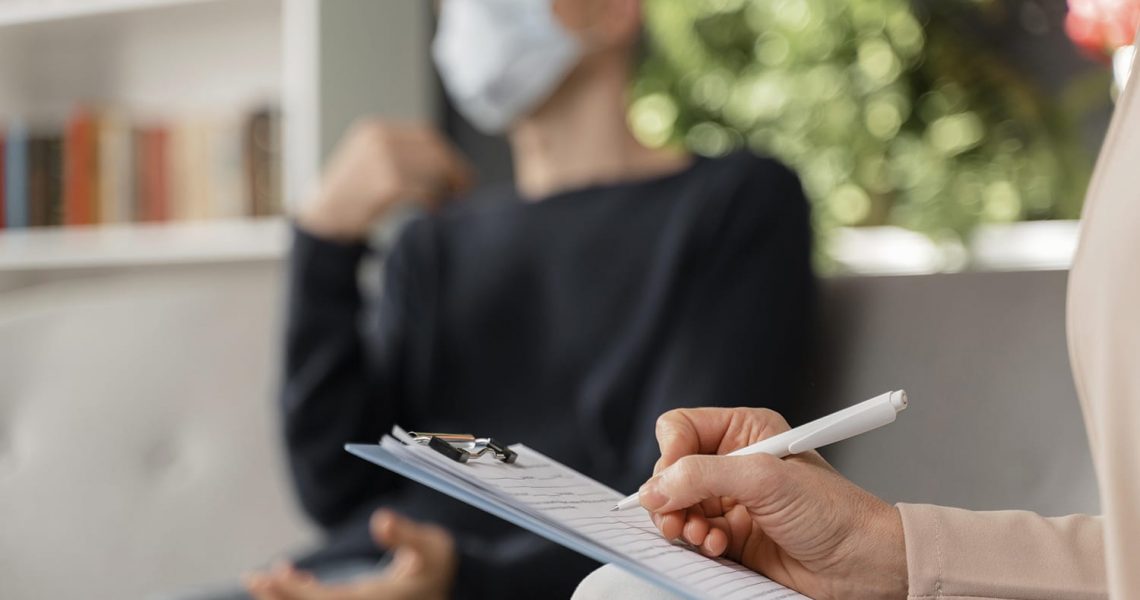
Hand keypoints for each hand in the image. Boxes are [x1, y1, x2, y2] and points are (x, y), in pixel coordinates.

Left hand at [245, 509, 455, 599]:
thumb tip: (380, 520)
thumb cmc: (440, 563)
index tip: (271, 576)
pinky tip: (292, 580)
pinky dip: (303, 595)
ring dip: (287, 597)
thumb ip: (406, 533)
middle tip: (254, 578)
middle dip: (280, 597)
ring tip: (263, 579)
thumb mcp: (430, 545)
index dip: (294, 593)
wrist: (456, 586)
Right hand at [297, 121, 474, 241]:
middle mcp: (378, 140)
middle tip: (465, 190)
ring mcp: (382, 160)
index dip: (449, 155)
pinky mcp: (386, 184)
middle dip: (455, 170)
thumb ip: (399, 155)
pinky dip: (434, 202)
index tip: (462, 173)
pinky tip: (433, 211)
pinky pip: (423, 190)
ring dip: (447, 188)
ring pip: (432, 170)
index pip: (427, 135)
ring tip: (451, 202)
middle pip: (434, 150)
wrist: (323, 221)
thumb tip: (444, 163)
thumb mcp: (369, 162)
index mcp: (375, 131)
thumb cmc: (350, 197)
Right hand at [640, 407, 907, 599]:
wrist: (862, 564)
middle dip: (670, 495)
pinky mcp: (732, 534)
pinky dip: (697, 542)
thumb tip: (656, 486)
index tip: (672, 478)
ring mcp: (732, 500)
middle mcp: (735, 462)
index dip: (671, 452)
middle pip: (672, 470)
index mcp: (745, 431)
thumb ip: (704, 476)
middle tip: (677, 516)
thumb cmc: (835, 512)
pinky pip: (693, 534)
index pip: (682, 428)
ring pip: (677, 505)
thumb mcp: (765, 480)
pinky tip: (718, 546)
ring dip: (682, 522)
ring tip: (700, 534)